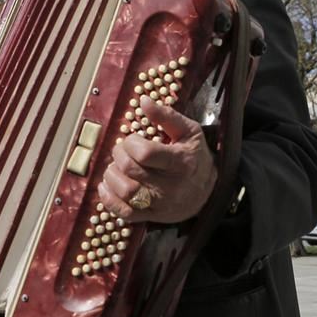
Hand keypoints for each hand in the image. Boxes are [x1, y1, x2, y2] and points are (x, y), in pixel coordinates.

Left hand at [98, 96, 217, 222]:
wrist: (209, 191)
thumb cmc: (195, 156)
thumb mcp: (188, 131)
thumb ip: (166, 115)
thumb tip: (143, 101)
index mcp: (180, 162)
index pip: (145, 153)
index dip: (131, 143)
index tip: (133, 140)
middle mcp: (170, 185)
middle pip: (131, 170)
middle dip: (118, 155)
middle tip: (120, 150)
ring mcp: (160, 203)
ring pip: (125, 191)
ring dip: (112, 176)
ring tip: (115, 167)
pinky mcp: (152, 216)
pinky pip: (124, 213)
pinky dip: (108, 200)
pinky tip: (107, 186)